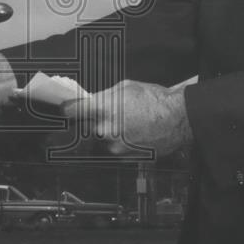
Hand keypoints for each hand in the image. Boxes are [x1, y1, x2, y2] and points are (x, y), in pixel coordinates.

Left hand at [61, 79, 192, 157]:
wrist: (178, 118)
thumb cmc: (154, 99)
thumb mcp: (126, 87)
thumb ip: (105, 96)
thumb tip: (94, 101)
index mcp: (103, 108)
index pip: (72, 111)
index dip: (67, 109)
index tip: (64, 109)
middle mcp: (105, 129)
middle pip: (88, 126)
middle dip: (95, 120)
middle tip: (111, 113)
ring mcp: (115, 145)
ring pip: (102, 138)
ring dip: (109, 132)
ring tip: (128, 123)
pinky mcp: (125, 156)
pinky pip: (115, 148)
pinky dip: (121, 141)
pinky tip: (135, 132)